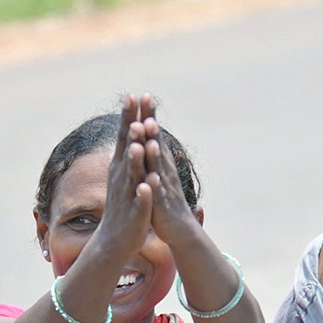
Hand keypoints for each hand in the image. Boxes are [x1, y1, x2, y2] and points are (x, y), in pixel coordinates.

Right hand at [95, 94, 151, 257]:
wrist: (116, 238)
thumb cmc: (124, 203)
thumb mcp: (126, 174)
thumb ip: (129, 151)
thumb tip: (131, 126)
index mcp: (122, 167)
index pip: (126, 137)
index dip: (129, 117)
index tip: (133, 95)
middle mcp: (122, 177)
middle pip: (127, 150)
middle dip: (132, 130)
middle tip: (134, 110)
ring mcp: (128, 195)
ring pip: (132, 175)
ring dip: (135, 161)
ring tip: (139, 145)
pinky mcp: (135, 213)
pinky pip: (140, 202)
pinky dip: (144, 194)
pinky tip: (147, 186)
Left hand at [142, 109, 199, 246]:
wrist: (178, 228)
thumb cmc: (164, 198)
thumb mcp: (157, 172)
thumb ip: (154, 153)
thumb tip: (150, 131)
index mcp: (159, 163)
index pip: (153, 136)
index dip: (148, 116)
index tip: (144, 94)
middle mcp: (163, 171)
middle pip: (156, 144)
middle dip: (151, 124)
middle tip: (147, 103)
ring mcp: (163, 187)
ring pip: (157, 166)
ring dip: (154, 150)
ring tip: (149, 134)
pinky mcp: (161, 206)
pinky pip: (157, 195)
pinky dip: (154, 186)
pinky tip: (151, 178)